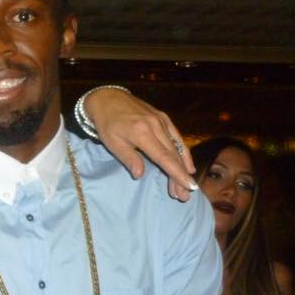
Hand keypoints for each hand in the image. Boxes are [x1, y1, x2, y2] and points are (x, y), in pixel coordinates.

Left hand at [83, 88, 197, 200]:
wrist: (107, 98)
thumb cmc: (107, 123)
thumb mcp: (112, 142)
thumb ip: (128, 158)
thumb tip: (140, 175)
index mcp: (142, 133)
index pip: (163, 157)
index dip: (176, 173)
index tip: (187, 187)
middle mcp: (156, 125)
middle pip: (173, 155)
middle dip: (180, 176)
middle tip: (184, 196)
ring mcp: (161, 120)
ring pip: (176, 147)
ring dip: (183, 167)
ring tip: (186, 186)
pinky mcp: (163, 117)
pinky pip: (176, 137)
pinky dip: (183, 151)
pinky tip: (188, 165)